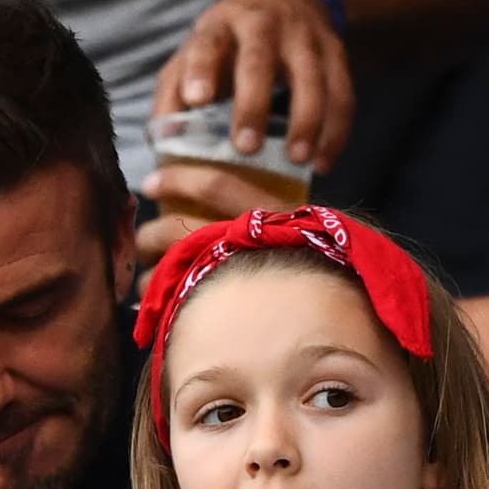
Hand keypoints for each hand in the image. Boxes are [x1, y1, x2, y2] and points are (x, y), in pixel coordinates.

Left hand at [135, 161, 310, 292]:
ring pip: (180, 270)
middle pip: (184, 231)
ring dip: (153, 274)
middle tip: (140, 241)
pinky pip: (186, 302)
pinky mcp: (235, 308)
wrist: (348, 294)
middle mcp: (253, 242)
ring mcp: (242, 275)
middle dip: (152, 235)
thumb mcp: (298, 224)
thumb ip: (263, 211)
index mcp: (269, 211)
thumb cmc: (323, 259)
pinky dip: (164, 302)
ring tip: (144, 280)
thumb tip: (215, 202)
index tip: (151, 182)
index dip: (179, 180)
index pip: (216, 185)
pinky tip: (157, 306)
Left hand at [153, 0, 352, 175]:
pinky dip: (336, 130)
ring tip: (298, 161)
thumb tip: (160, 143)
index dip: (201, 69)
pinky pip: (342, 92)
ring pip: (311, 76)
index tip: (197, 100)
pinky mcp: (335, 52)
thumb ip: (173, 94)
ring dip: (307, 120)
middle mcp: (263, 23)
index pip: (208, 43)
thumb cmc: (229, 45)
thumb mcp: (196, 56)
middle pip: (259, 60)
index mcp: (221, 26)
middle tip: (246, 147)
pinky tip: (323, 163)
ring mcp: (304, 36)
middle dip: (253, 104)